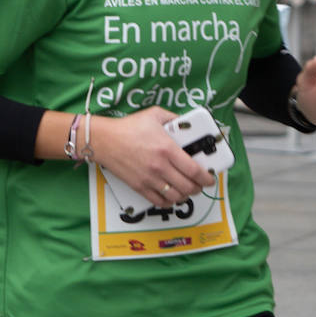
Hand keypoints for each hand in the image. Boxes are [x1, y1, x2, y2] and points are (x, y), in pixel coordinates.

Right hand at [88, 107, 216, 208]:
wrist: (104, 140)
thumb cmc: (128, 127)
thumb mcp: (154, 114)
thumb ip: (173, 118)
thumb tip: (185, 123)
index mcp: (167, 149)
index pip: (194, 170)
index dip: (206, 177)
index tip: (210, 178)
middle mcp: (160, 166)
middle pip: (188, 186)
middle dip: (198, 188)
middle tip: (201, 184)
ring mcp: (149, 179)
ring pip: (176, 196)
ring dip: (185, 195)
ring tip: (188, 190)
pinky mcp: (139, 187)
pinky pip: (159, 201)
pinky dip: (169, 201)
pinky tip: (171, 196)